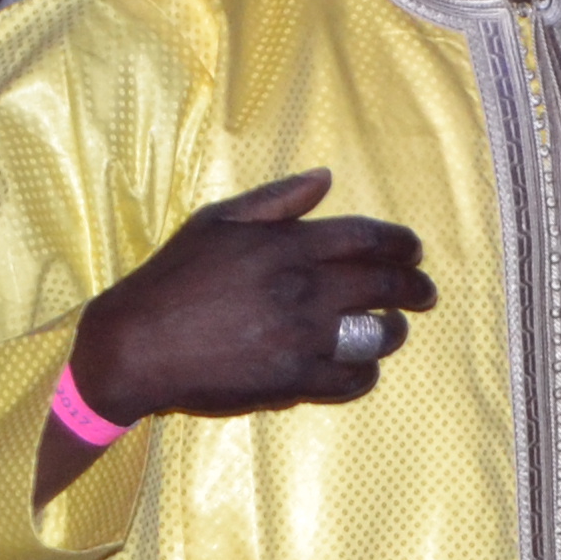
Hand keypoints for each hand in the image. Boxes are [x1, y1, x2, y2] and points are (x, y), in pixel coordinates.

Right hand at [68, 171, 433, 430]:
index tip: (415, 251)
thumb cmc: (172, 278)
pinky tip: (364, 367)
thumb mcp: (218, 220)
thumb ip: (277, 200)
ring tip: (394, 330)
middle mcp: (303, 289)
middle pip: (384, 285)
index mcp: (288, 245)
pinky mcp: (293, 381)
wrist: (135, 345)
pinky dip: (366, 373)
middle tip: (425, 293)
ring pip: (376, 335)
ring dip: (394, 331)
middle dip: (414, 287)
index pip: (369, 238)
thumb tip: (325, 178)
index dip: (401, 244)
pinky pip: (351, 379)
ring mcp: (301, 338)